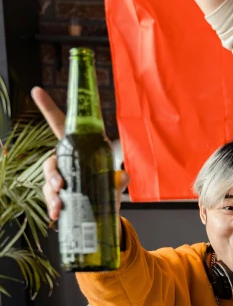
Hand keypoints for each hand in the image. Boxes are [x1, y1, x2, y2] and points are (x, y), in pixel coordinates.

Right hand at [32, 87, 128, 221]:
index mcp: (78, 148)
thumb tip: (121, 177)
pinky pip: (51, 199)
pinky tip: (56, 214)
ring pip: (49, 182)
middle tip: (60, 184)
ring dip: (52, 193)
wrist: (108, 211)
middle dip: (52, 172)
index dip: (48, 108)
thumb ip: (120, 178)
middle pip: (51, 160)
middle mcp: (66, 162)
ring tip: (59, 205)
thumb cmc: (109, 186)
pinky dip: (52, 207)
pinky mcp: (60, 196)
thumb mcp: (117, 181)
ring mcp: (62, 179)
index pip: (60, 125)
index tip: (37, 90)